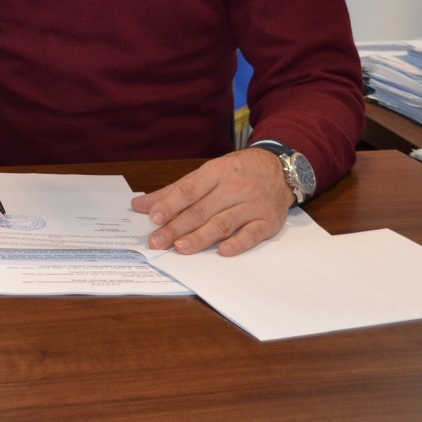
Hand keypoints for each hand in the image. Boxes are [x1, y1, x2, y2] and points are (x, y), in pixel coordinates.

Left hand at [128, 148, 291, 256]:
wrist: (281, 169)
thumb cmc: (238, 172)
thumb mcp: (207, 173)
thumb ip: (174, 191)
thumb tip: (140, 205)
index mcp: (216, 172)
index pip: (189, 190)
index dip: (170, 204)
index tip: (153, 217)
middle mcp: (235, 187)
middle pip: (202, 210)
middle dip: (177, 227)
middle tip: (157, 241)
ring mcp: (252, 205)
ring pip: (223, 223)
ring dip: (201, 237)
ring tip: (180, 248)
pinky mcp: (268, 221)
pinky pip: (252, 234)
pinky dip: (238, 243)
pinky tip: (222, 251)